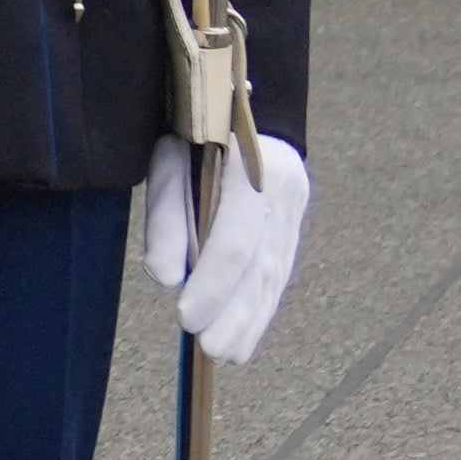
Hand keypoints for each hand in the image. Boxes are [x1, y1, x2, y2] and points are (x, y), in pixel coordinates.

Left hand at [134, 129, 311, 365]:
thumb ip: (166, 218)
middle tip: (210, 351)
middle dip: (235, 314)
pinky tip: (244, 338)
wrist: (240, 104)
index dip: (213, 283)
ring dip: (251, 321)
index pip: (234, 240)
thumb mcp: (169, 160)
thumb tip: (166, 278)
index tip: (186, 317)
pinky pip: (278, 274)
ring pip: (274, 275)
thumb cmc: (193, 133)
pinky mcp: (293, 226)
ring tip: (226, 355)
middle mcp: (285, 192)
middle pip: (260, 266)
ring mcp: (294, 210)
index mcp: (255, 169)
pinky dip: (260, 309)